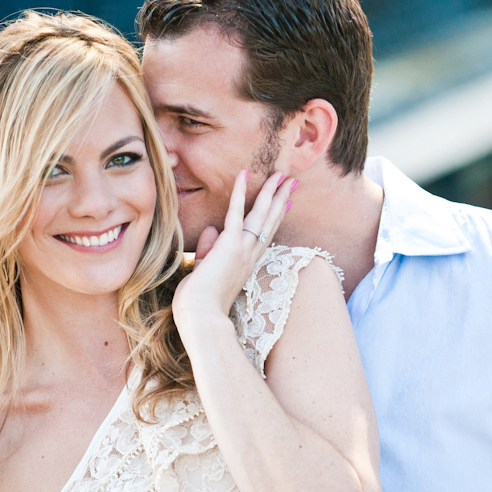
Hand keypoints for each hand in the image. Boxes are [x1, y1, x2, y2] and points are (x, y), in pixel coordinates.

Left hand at [172, 171, 294, 330]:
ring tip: (282, 175)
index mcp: (246, 263)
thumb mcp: (204, 272)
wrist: (202, 318)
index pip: (265, 235)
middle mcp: (249, 255)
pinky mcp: (230, 245)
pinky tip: (244, 174)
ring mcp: (242, 249)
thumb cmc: (200, 302)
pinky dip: (240, 192)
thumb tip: (210, 229)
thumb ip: (209, 250)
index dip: (275, 217)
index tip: (286, 203)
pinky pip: (236, 212)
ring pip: (261, 214)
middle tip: (292, 181)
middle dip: (281, 199)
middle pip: (270, 221)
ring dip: (271, 192)